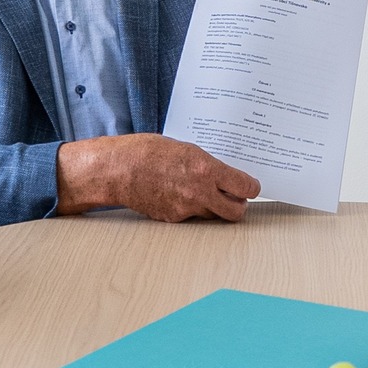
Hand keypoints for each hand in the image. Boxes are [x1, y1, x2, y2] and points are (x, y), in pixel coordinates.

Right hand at [55, 134, 260, 222]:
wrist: (116, 170)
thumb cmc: (146, 152)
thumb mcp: (185, 148)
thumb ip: (207, 164)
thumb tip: (222, 173)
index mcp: (206, 169)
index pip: (245, 187)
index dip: (251, 188)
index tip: (251, 186)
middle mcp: (199, 192)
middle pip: (236, 212)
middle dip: (239, 205)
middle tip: (235, 196)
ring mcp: (186, 209)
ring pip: (214, 216)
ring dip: (215, 207)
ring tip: (204, 192)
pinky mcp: (173, 219)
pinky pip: (192, 217)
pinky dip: (192, 209)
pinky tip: (180, 194)